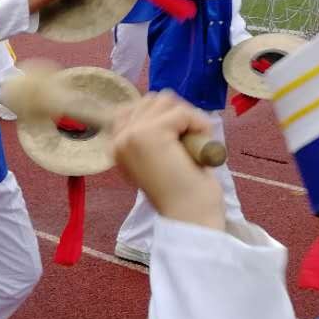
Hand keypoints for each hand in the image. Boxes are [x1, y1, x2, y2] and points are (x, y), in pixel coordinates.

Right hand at [112, 93, 225, 229]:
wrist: (189, 218)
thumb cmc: (182, 194)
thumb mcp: (159, 158)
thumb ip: (152, 134)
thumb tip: (162, 102)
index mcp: (117, 147)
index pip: (135, 108)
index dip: (165, 118)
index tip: (178, 143)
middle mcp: (118, 139)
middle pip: (152, 100)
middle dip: (177, 115)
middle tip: (189, 145)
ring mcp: (131, 135)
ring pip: (166, 101)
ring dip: (188, 119)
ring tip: (193, 146)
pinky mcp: (149, 133)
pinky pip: (181, 111)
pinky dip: (198, 124)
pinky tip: (201, 147)